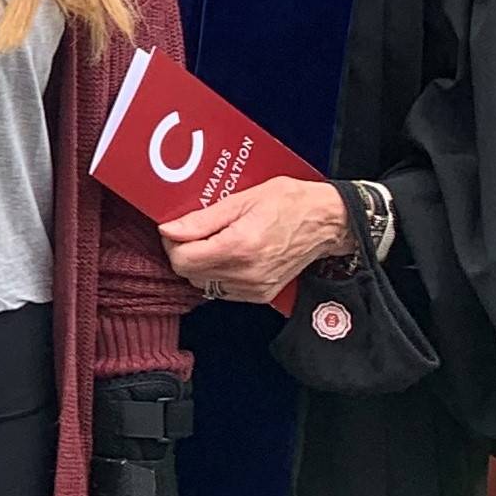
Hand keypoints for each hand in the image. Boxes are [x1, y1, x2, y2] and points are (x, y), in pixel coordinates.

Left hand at [161, 176, 352, 300]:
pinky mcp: (262, 294)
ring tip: (213, 241)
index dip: (172, 242)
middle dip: (184, 252)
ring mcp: (255, 288)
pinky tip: (228, 254)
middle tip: (194, 231)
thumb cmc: (289, 204)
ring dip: (200, 264)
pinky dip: (217, 274)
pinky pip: (223, 290)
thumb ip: (202, 219)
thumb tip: (169, 230)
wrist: (326, 222)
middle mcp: (246, 273)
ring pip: (204, 284)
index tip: (177, 228)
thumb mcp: (241, 200)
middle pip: (190, 274)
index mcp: (239, 247)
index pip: (182, 260)